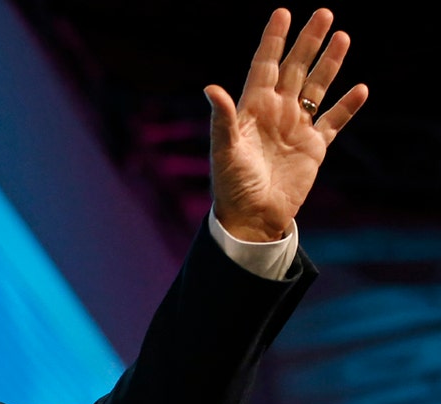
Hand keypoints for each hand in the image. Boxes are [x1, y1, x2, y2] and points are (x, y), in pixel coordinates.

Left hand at [204, 8, 368, 241]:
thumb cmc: (231, 185)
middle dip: (308, 42)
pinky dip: (347, 107)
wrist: (252, 216)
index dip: (273, 40)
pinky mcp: (314, 148)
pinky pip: (334, 122)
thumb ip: (222, 119)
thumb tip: (211, 88)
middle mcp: (276, 113)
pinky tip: (360, 89)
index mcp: (252, 109)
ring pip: (317, 89)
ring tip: (343, 37)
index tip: (282, 13)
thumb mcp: (225, 150)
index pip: (265, 66)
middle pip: (295, 69)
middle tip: (324, 13)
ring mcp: (296, 128)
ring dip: (330, 65)